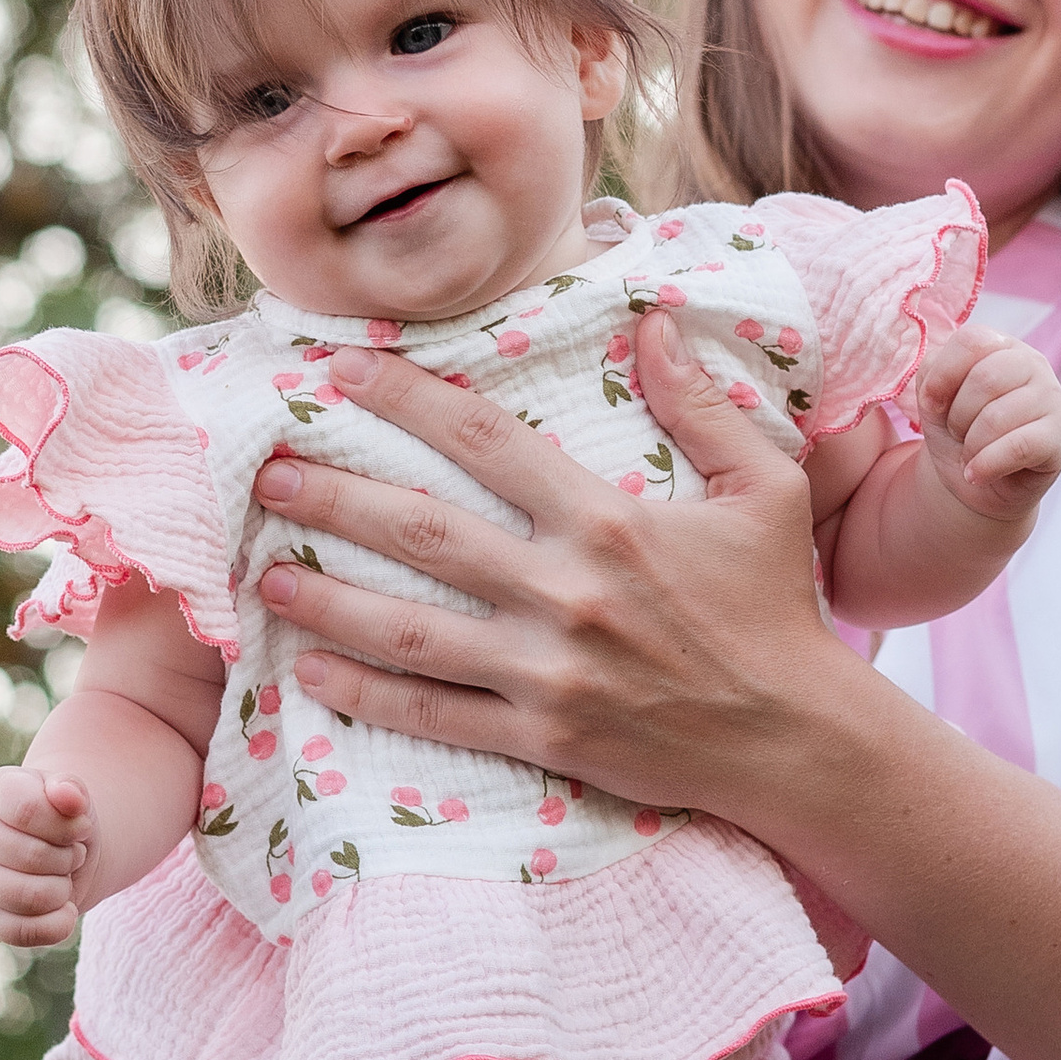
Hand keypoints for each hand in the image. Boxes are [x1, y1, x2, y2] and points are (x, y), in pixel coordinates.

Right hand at [0, 765, 93, 946]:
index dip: (68, 826)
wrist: (55, 850)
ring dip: (63, 890)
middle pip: (33, 857)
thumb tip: (69, 796)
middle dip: (69, 859)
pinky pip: (21, 933)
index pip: (28, 810)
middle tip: (72, 854)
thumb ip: (72, 789)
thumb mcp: (72, 795)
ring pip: (29, 897)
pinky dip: (56, 925)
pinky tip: (64, 908)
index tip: (81, 826)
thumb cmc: (61, 818)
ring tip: (63, 877)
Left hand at [239, 315, 857, 811]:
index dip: (405, 397)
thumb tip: (652, 321)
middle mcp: (565, 593)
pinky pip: (434, 715)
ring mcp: (546, 672)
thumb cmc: (776, 607)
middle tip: (268, 474)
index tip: (340, 369)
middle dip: (335, 500)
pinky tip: (311, 673)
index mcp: (608, 521)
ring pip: (410, 631)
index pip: (484, 439)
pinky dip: (368, 696)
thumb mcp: (765, 489)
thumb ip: (704, 404)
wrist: (798, 738)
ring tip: (262, 578)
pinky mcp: (542, 737)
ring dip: (328, 601)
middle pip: (423, 533)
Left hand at [914, 324, 1060, 533]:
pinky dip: (986, 465)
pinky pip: (1018, 447)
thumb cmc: (960, 432)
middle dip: (957, 417)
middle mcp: (1032, 364)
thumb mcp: (934, 400)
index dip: (942, 376)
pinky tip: (977, 474)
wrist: (980, 483)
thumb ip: (931, 376)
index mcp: (1001, 346)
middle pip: (984, 379)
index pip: (971, 341)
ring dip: (970, 445)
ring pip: (998, 417)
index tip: (933, 405)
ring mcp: (1051, 398)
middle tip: (959, 434)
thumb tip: (936, 389)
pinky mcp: (1059, 437)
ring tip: (971, 454)